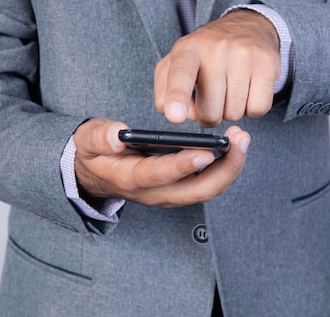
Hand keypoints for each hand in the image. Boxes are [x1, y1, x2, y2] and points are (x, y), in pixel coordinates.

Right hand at [74, 118, 250, 206]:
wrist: (96, 174)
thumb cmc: (95, 153)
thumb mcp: (88, 140)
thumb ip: (99, 136)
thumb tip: (117, 134)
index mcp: (130, 179)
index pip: (159, 175)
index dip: (183, 165)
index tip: (206, 151)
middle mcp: (154, 193)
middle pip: (196, 190)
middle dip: (224, 168)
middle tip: (240, 140)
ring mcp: (169, 195)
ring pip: (207, 190)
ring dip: (229, 168)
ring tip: (242, 139)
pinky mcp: (179, 190)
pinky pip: (207, 184)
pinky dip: (224, 168)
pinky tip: (234, 146)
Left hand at [154, 9, 280, 127]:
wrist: (246, 26)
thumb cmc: (204, 55)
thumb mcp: (174, 66)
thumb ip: (165, 94)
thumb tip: (181, 115)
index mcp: (187, 49)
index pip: (181, 74)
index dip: (177, 97)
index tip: (176, 116)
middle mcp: (215, 48)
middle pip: (210, 111)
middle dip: (209, 114)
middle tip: (212, 97)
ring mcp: (243, 54)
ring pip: (234, 113)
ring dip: (230, 110)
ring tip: (229, 89)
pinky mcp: (267, 63)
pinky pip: (257, 109)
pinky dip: (251, 108)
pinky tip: (247, 91)